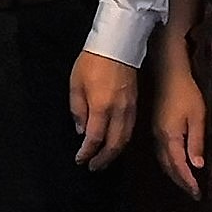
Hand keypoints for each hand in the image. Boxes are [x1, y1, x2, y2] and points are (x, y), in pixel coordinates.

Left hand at [70, 50, 139, 167]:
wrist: (117, 45)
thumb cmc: (92, 62)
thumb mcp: (75, 84)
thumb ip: (78, 109)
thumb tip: (81, 130)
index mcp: (101, 107)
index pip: (95, 138)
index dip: (87, 152)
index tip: (80, 159)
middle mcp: (118, 112)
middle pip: (114, 144)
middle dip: (103, 159)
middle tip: (93, 167)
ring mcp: (130, 109)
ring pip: (125, 139)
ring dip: (114, 153)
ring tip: (104, 159)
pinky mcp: (135, 104)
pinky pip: (130, 129)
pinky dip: (122, 141)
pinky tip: (116, 143)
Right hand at [151, 62, 206, 196]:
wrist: (169, 73)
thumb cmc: (186, 93)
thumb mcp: (197, 117)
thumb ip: (196, 142)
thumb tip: (197, 166)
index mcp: (170, 137)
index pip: (179, 166)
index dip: (188, 181)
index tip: (198, 194)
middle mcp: (160, 138)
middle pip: (168, 166)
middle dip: (181, 181)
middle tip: (193, 193)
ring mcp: (156, 133)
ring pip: (163, 161)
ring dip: (174, 174)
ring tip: (186, 183)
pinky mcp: (156, 128)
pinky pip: (162, 153)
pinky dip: (170, 164)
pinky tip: (177, 164)